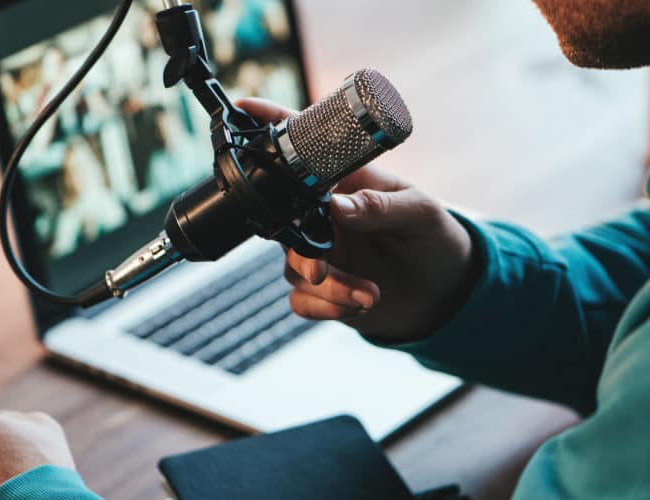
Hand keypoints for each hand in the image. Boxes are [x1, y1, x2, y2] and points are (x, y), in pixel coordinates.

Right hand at [237, 98, 478, 341]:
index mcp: (344, 182)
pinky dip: (327, 308)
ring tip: (369, 294)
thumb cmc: (435, 238)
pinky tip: (360, 304)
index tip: (244, 108)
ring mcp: (320, 251)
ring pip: (294, 269)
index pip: (303, 150)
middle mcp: (324, 214)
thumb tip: (337, 206)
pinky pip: (301, 300)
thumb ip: (380, 206)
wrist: (447, 294)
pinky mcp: (322, 290)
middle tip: (322, 270)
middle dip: (300, 251)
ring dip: (329, 288)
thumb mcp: (420, 213)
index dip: (271, 125)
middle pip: (285, 223)